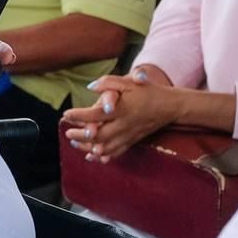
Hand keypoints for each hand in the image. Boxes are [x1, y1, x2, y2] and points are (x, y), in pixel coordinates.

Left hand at [63, 73, 177, 160]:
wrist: (171, 106)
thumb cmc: (148, 92)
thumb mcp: (130, 82)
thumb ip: (109, 82)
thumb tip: (90, 87)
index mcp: (123, 109)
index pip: (96, 114)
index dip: (79, 115)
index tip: (66, 114)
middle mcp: (125, 125)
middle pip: (99, 135)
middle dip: (80, 136)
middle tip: (68, 133)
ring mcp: (129, 135)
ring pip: (106, 147)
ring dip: (88, 147)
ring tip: (75, 143)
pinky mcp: (133, 141)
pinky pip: (117, 152)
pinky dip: (103, 156)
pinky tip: (92, 156)